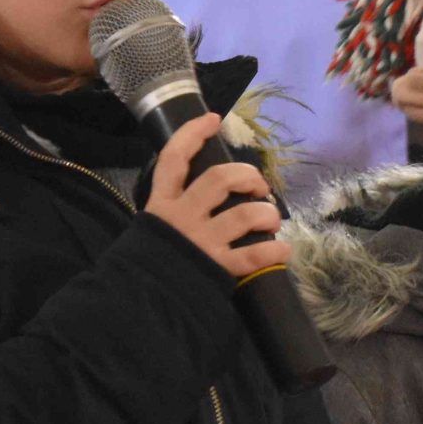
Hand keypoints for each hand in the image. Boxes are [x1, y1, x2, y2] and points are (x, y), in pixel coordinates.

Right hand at [145, 113, 286, 281]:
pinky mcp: (217, 267)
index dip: (193, 134)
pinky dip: (274, 251)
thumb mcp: (149, 228)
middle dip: (247, 176)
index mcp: (163, 203)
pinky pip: (254, 254)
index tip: (214, 120)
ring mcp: (202, 241)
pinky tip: (282, 250)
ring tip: (272, 218)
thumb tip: (198, 194)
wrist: (140, 303)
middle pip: (220, 179)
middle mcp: (183, 217)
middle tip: (258, 185)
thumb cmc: (146, 262)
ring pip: (244, 214)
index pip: (174, 158)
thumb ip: (169, 210)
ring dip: (266, 213)